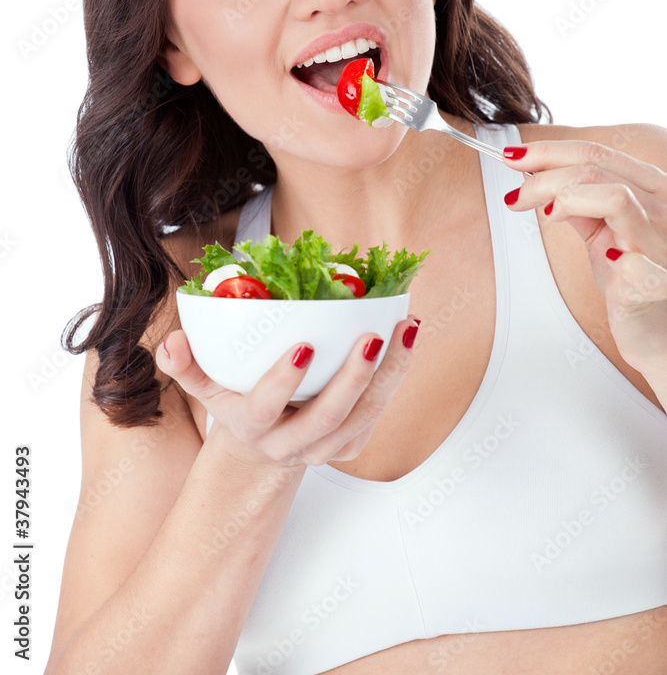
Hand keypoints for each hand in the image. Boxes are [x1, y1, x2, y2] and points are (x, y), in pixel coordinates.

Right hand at [155, 317, 419, 468]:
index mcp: (253, 427)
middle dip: (352, 379)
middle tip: (371, 337)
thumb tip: (172, 341)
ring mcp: (326, 448)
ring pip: (363, 417)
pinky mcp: (352, 444)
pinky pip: (378, 412)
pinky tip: (406, 339)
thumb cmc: (236, 402)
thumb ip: (186, 364)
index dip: (282, 382)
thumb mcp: (205, 387)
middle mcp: (292, 444)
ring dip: (390, 374)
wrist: (263, 448)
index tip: (302, 346)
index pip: (265, 409)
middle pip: (326, 418)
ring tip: (406, 329)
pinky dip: (396, 376)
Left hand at [502, 138, 666, 372]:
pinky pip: (639, 264)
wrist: (657, 329)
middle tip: (515, 195)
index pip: (595, 153)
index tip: (513, 157)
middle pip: (596, 168)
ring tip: (548, 216)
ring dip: (567, 198)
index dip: (548, 151)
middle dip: (544, 175)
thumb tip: (537, 180)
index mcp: (647, 189)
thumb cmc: (629, 278)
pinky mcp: (657, 283)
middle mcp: (661, 208)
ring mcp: (661, 243)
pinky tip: (604, 258)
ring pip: (615, 196)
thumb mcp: (600, 231)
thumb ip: (577, 203)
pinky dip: (617, 258)